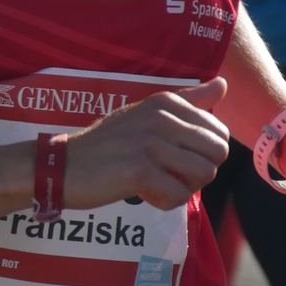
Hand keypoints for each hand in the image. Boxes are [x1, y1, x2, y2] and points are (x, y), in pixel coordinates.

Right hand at [63, 78, 231, 211]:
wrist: (62, 166)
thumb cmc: (107, 145)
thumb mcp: (146, 114)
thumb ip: (188, 100)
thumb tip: (223, 83)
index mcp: (165, 102)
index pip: (219, 133)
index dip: (200, 154)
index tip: (171, 156)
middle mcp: (160, 118)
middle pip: (217, 154)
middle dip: (198, 171)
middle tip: (166, 173)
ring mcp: (150, 144)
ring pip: (203, 175)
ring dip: (183, 187)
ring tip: (155, 183)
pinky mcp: (140, 172)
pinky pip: (180, 196)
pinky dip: (165, 202)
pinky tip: (142, 194)